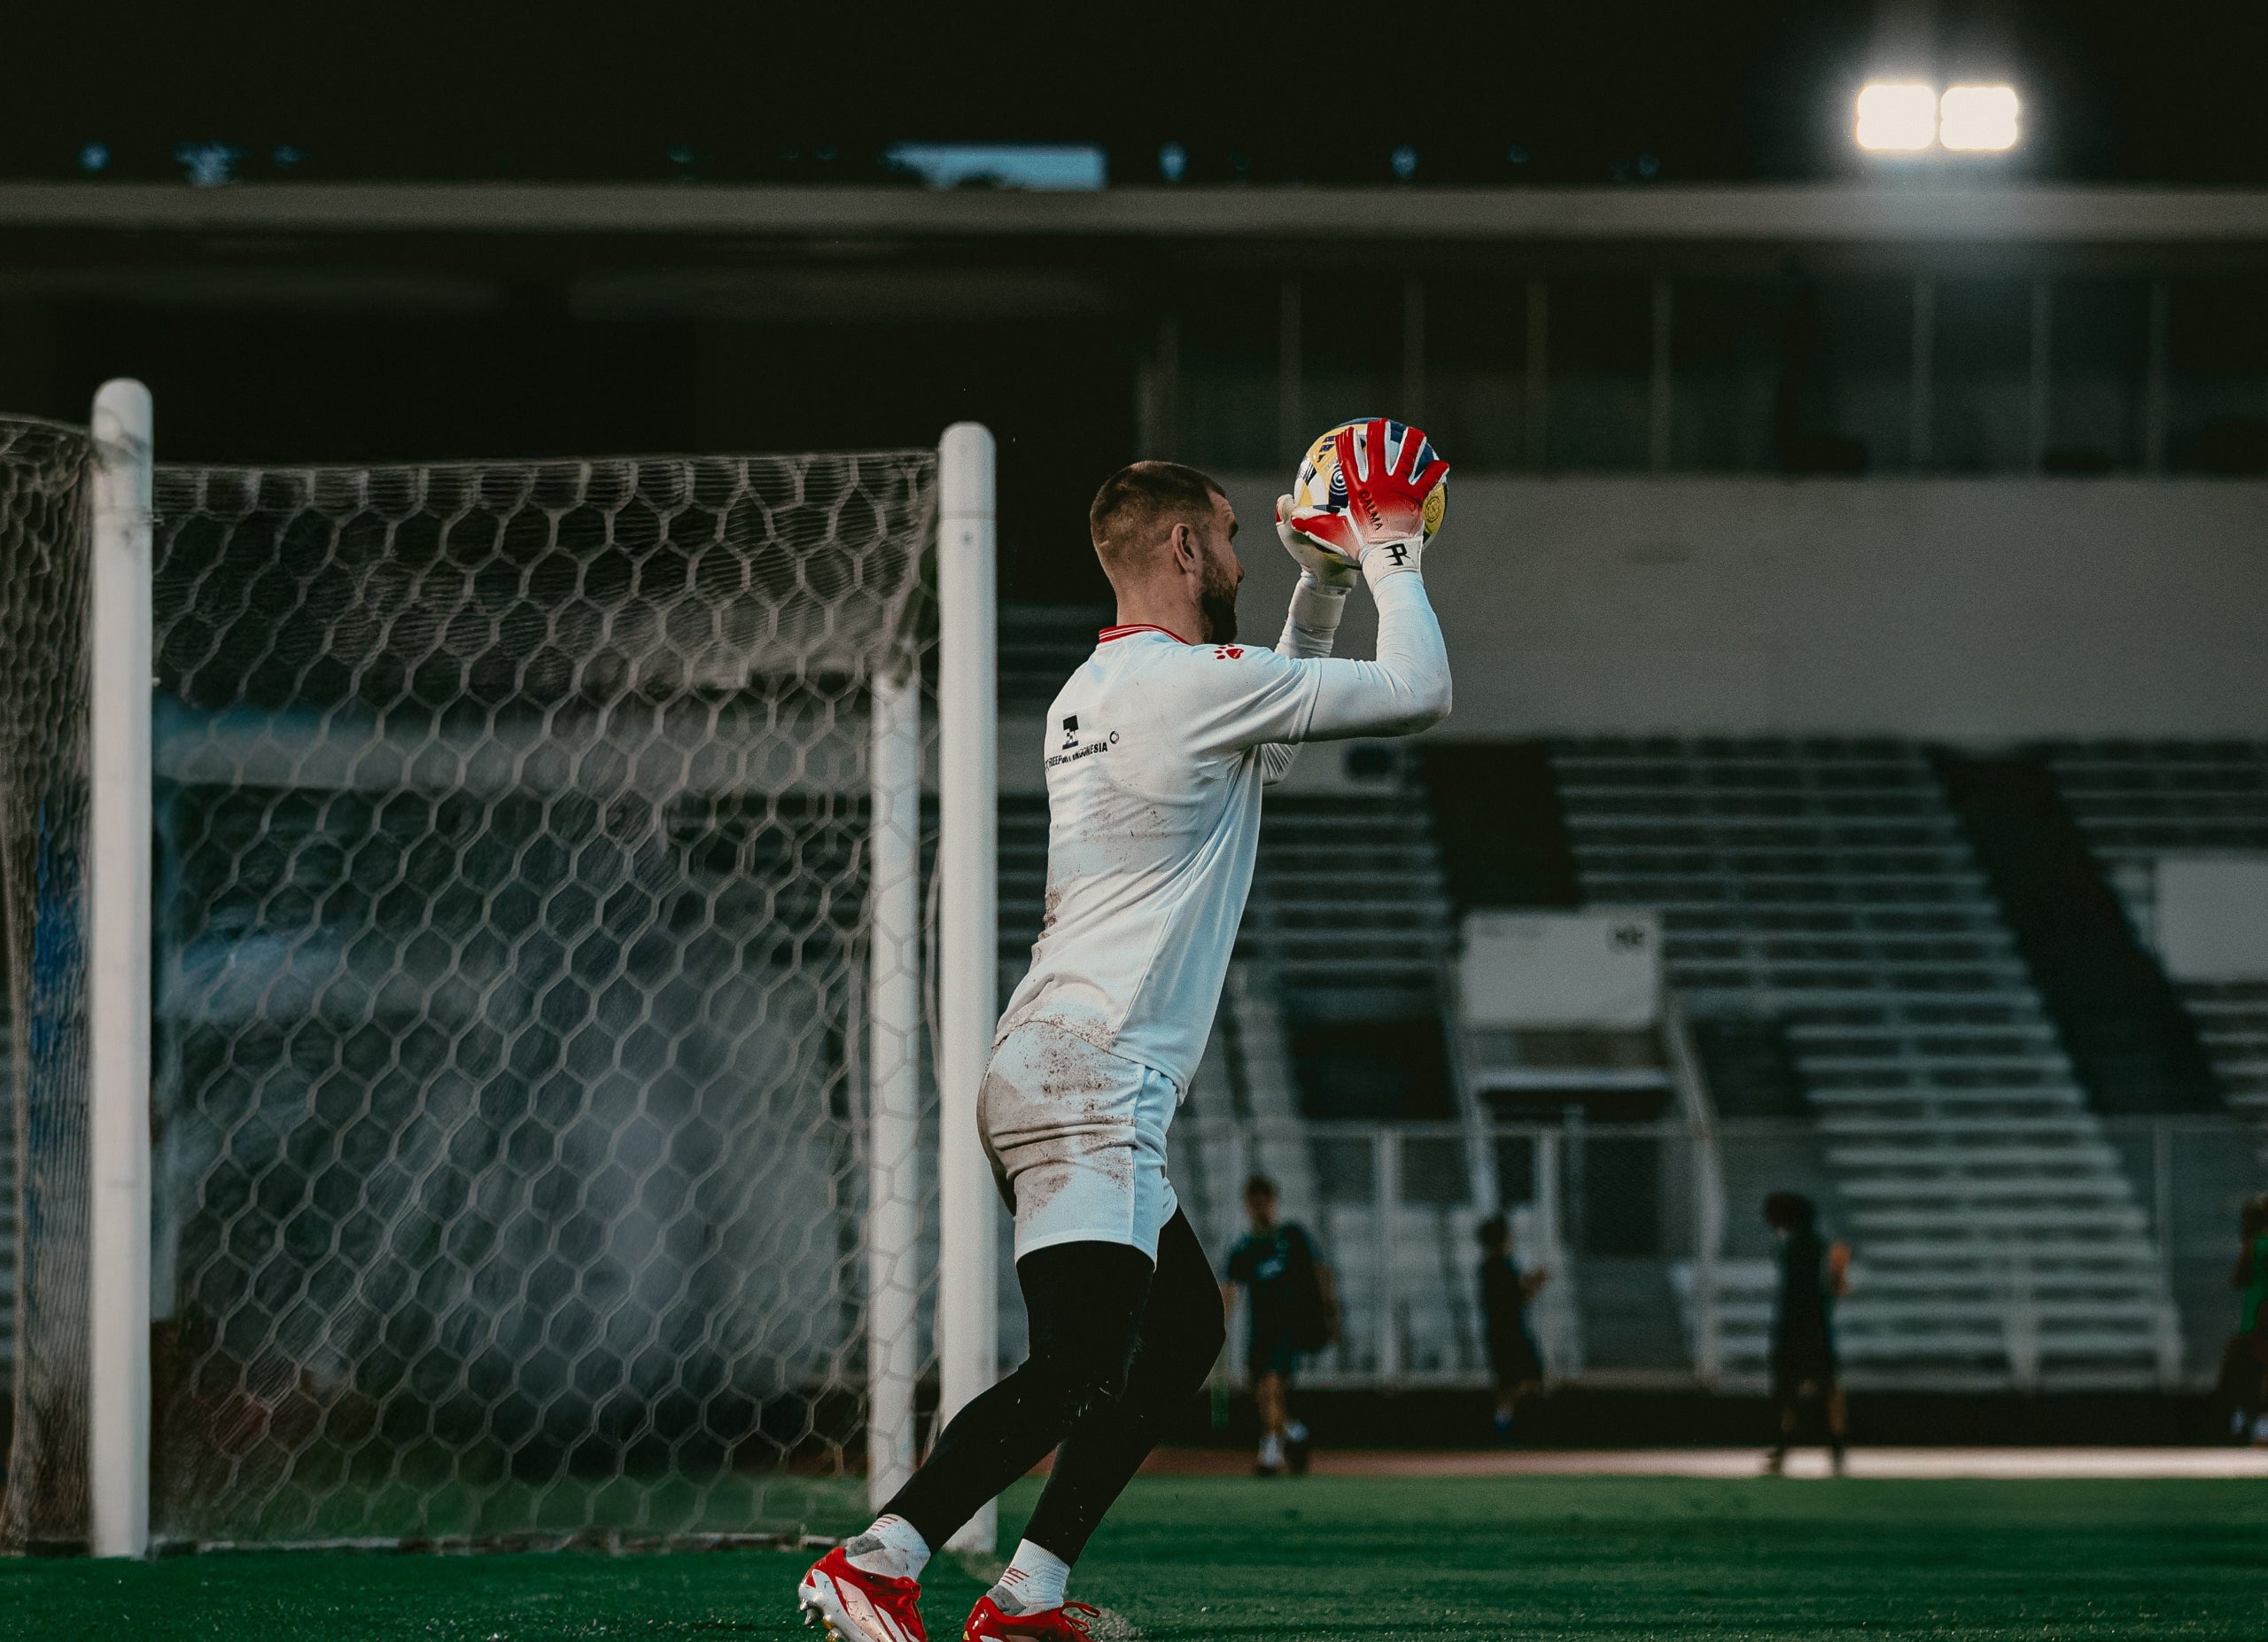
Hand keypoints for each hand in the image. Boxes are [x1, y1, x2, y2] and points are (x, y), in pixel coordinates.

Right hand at [1287, 417, 1448, 584]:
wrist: (1385, 557)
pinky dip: (1436, 472)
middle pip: (1378, 451)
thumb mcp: (1332, 534)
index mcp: (1358, 489)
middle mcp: (1379, 483)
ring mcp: (1399, 489)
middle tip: (1380, 423)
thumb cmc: (1357, 547)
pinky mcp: (1416, 498)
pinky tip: (1443, 464)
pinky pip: (1428, 481)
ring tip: (1416, 433)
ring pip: (1407, 459)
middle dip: (1378, 434)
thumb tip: (1292, 519)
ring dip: (1411, 444)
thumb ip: (1313, 523)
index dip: (1347, 445)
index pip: (1350, 461)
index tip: (1347, 433)